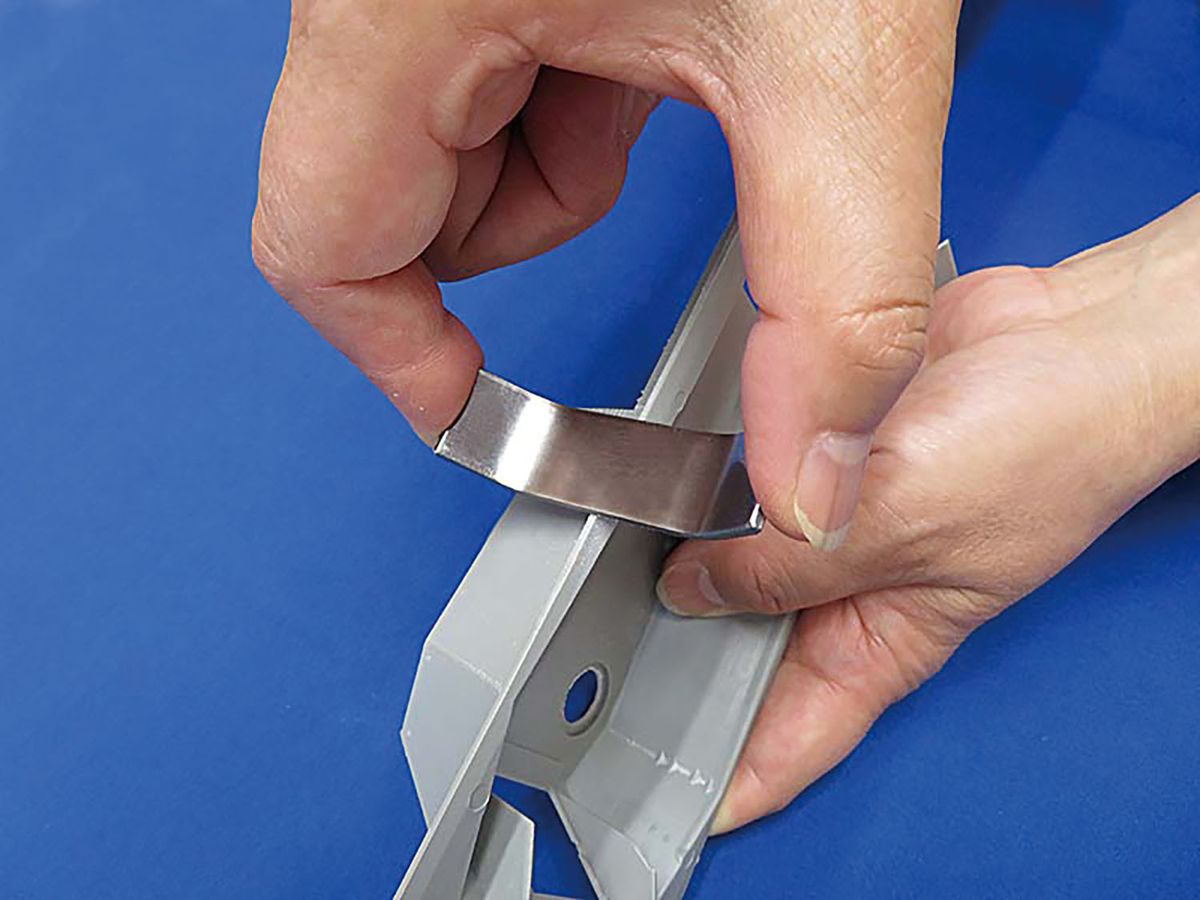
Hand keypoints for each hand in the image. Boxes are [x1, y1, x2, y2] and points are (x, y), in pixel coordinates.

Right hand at [252, 0, 959, 546]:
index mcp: (404, 1)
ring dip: (558, 164)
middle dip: (520, 233)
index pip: (320, 243)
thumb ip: (833, 294)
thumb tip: (807, 476)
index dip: (397, 351)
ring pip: (444, 147)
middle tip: (638, 161)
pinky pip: (487, 77)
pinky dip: (570, 104)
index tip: (478, 407)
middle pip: (384, 202)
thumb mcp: (833, 63)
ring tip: (662, 73)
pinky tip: (651, 45)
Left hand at [656, 195, 1199, 832]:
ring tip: (623, 563)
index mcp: (883, 642)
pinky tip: (667, 485)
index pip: (795, 737)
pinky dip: (708, 484)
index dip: (733, 775)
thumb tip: (693, 587)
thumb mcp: (898, 530)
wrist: (1073, 340)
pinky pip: (743, 483)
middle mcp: (853, 588)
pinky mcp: (817, 456)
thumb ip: (786, 564)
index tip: (668, 796)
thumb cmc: (1047, 449)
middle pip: (746, 648)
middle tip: (608, 656)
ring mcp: (834, 520)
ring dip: (690, 555)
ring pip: (735, 560)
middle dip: (685, 652)